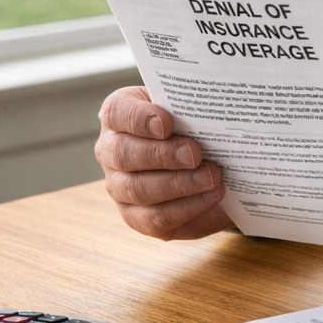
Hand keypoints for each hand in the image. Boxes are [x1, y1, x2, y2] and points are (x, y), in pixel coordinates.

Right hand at [95, 86, 231, 239]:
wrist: (209, 164)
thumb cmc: (193, 127)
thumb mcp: (190, 108)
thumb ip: (191, 104)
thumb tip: (208, 105)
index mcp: (119, 116)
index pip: (117, 112)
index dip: (138, 118)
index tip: (166, 124)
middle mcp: (111, 151)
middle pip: (124, 154)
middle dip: (162, 154)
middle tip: (195, 153)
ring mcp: (120, 186)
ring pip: (138, 188)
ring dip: (178, 183)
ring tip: (211, 177)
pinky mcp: (137, 217)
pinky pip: (155, 217)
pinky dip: (187, 207)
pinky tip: (211, 195)